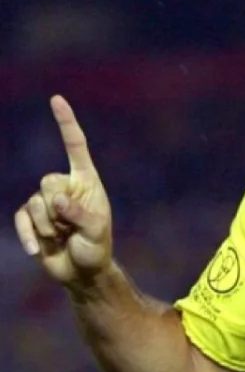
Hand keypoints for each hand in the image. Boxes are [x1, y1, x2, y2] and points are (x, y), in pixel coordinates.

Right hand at [14, 96, 112, 286]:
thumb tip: (56, 201)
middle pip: (47, 181)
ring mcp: (47, 202)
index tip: (56, 99)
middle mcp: (66, 186)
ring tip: (63, 237)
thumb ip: (79, 213)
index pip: (75, 146)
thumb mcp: (96, 231)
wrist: (81, 272)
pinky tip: (39, 250)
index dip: (65, 123)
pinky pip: (21, 219)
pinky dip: (29, 235)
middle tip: (72, 227)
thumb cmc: (96, 247)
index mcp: (87, 181)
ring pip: (34, 203)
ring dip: (47, 225)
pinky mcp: (31, 219)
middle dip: (58, 208)